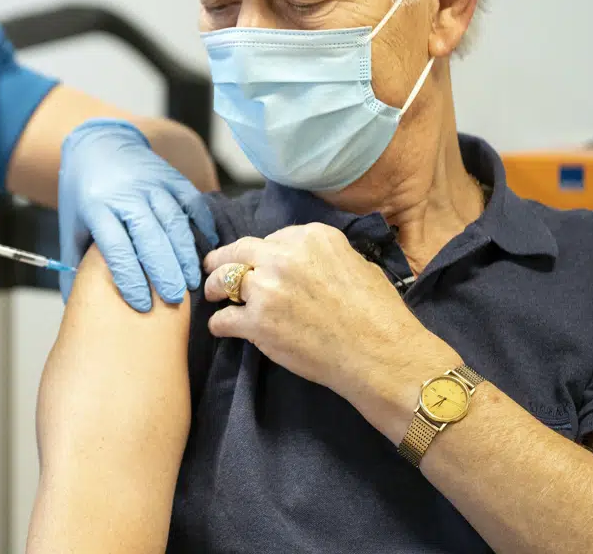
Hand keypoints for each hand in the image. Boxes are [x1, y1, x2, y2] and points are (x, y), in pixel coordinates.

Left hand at [59, 119, 216, 311]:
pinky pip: (191, 201)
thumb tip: (76, 306)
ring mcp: (151, 183)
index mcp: (97, 207)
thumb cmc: (83, 194)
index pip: (116, 248)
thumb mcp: (71, 226)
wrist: (97, 145)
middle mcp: (126, 194)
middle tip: (174, 300)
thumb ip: (74, 264)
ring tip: (192, 281)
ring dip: (185, 254)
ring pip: (173, 221)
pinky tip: (206, 248)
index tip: (142, 305)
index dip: (131, 278)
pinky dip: (201, 225)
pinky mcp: (171, 176)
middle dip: (164, 271)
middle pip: (149, 237)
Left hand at [202, 223, 455, 412]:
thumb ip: (325, 256)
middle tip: (212, 267)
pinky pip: (223, 319)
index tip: (258, 262)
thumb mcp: (357, 265)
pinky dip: (219, 324)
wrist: (380, 355)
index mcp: (311, 237)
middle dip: (223, 258)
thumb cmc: (379, 315)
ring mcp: (267, 288)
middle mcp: (284, 256)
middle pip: (239, 250)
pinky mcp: (256, 322)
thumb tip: (308, 262)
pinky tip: (221, 328)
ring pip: (223, 279)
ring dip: (214, 287)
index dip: (262, 253)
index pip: (272, 238)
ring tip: (212, 295)